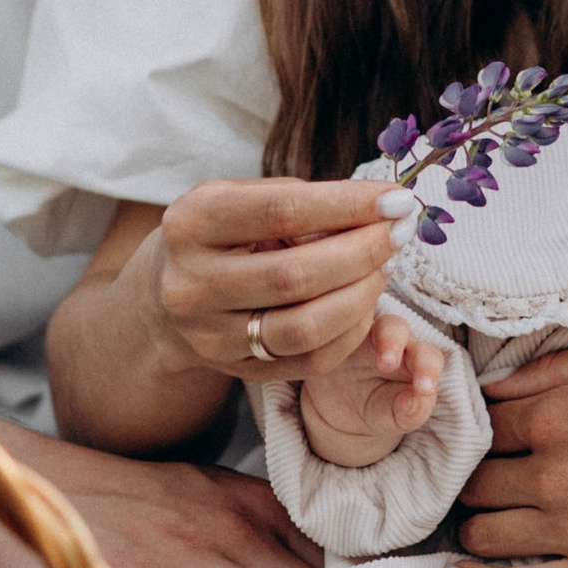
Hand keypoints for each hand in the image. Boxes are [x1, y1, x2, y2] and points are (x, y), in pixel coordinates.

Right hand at [147, 177, 403, 379]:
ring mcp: (209, 335)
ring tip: (385, 266)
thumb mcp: (240, 197)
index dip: (348, 205)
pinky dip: (351, 330)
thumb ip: (299, 199)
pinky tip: (365, 301)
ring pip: (305, 326)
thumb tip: (378, 209)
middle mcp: (191, 284)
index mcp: (191, 224)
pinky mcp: (236, 370)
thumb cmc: (223, 232)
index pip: (282, 212)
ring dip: (362, 295)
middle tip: (399, 233)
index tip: (397, 199)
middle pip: (295, 275)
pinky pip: (311, 360)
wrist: (167, 293)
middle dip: (363, 252)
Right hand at [300, 313, 443, 468]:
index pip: (427, 354)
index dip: (428, 368)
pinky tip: (318, 350)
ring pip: (359, 320)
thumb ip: (411, 412)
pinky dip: (324, 334)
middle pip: (395, 327)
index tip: (424, 389)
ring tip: (357, 357)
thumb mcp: (395, 417)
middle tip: (386, 364)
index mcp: (412, 357)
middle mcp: (387, 337)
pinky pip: (327, 326)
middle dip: (393, 341)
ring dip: (356, 334)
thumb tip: (419, 400)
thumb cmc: (378, 409)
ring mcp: (354, 332)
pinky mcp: (328, 335)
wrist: (338, 413)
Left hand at [462, 338, 567, 567]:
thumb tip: (490, 385)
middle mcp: (557, 478)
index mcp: (556, 419)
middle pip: (473, 486)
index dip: (475, 430)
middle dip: (471, 479)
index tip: (482, 437)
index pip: (479, 429)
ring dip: (478, 525)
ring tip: (490, 516)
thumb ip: (548, 369)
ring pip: (483, 536)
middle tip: (481, 478)